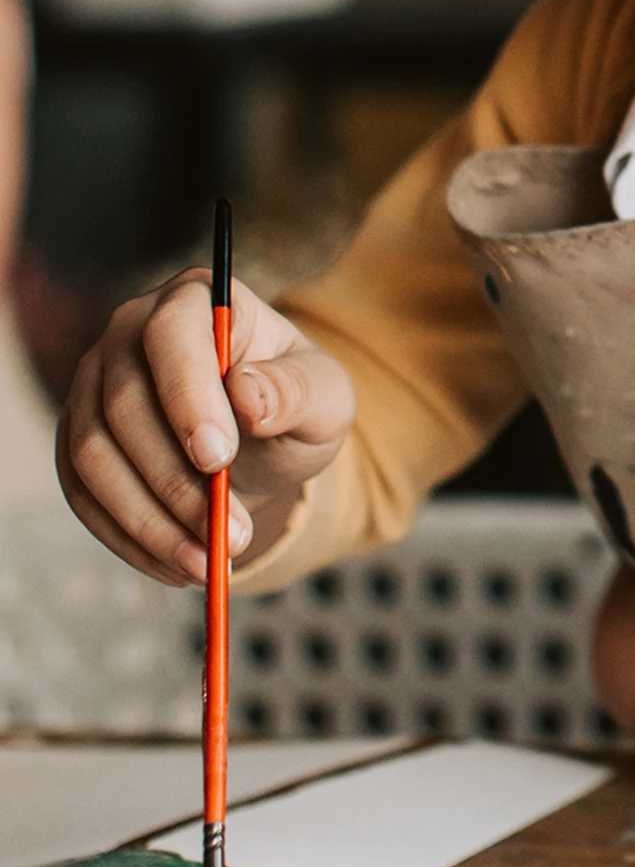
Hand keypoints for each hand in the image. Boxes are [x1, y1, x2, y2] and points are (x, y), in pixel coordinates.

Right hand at [59, 268, 353, 586]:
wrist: (264, 443)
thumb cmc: (295, 404)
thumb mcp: (325, 397)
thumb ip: (297, 390)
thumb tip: (247, 395)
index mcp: (196, 300)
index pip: (172, 333)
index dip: (187, 396)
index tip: (219, 457)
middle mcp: (130, 331)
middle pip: (123, 402)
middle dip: (175, 480)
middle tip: (228, 534)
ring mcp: (94, 384)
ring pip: (92, 454)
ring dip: (150, 520)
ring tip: (211, 562)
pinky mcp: (78, 439)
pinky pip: (84, 494)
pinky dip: (129, 538)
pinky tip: (179, 566)